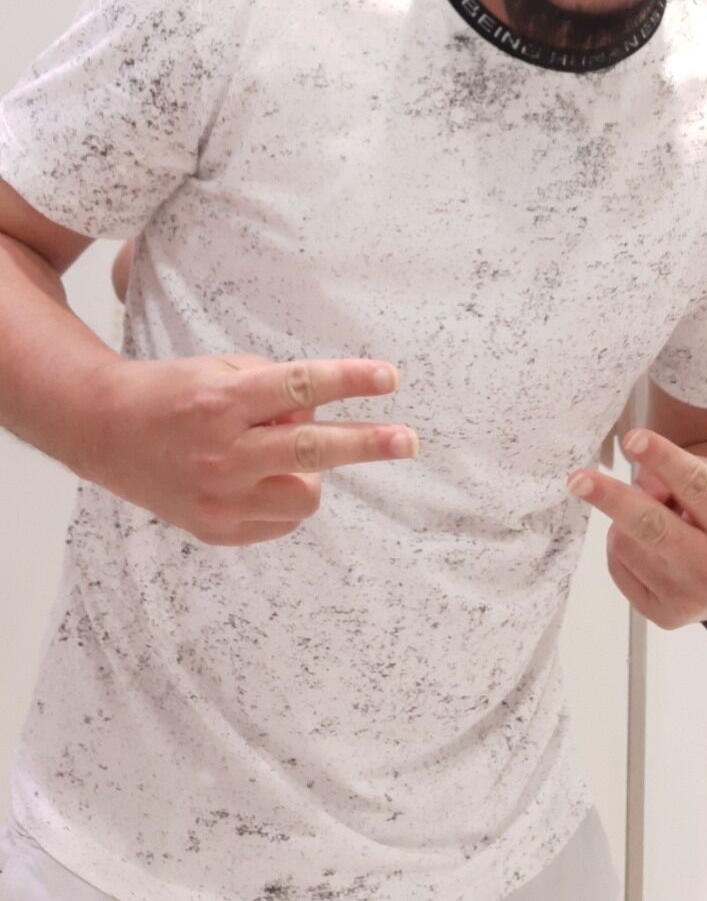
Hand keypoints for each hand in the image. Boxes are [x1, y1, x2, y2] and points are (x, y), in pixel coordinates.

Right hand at [90, 352, 417, 546]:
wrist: (105, 433)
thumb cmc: (173, 393)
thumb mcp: (221, 370)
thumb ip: (276, 389)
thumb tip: (322, 417)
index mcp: (223, 402)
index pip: (300, 387)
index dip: (349, 382)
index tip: (390, 378)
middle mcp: (222, 453)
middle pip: (312, 451)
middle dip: (367, 445)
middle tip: (407, 440)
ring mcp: (219, 498)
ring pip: (304, 495)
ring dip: (308, 473)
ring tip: (277, 455)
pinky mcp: (216, 530)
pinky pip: (280, 520)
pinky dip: (282, 498)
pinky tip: (253, 478)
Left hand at [566, 429, 706, 629]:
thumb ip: (685, 472)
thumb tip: (637, 481)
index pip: (695, 485)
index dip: (662, 459)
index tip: (632, 438)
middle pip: (650, 526)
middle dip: (609, 498)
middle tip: (577, 478)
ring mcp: (686, 596)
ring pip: (625, 545)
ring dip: (622, 522)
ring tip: (650, 520)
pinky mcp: (664, 616)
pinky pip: (619, 569)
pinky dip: (622, 548)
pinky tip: (646, 548)